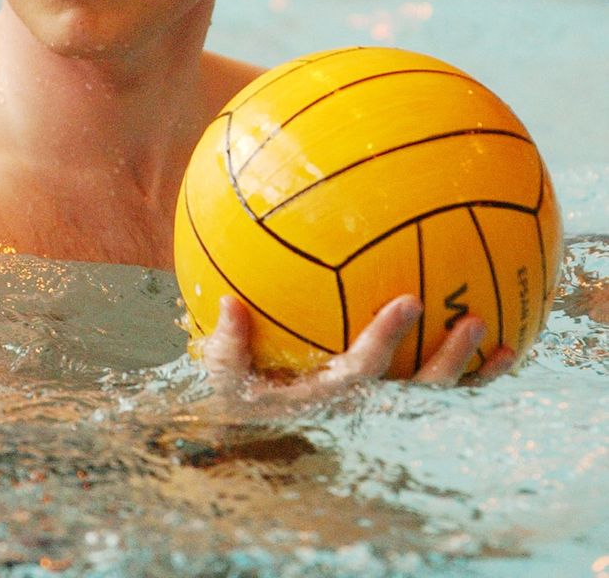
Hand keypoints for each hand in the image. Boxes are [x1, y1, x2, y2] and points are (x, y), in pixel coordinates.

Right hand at [200, 295, 514, 399]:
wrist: (264, 427)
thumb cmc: (246, 390)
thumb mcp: (226, 373)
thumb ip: (228, 344)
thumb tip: (228, 303)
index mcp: (329, 394)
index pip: (364, 368)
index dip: (388, 338)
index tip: (410, 300)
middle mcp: (367, 405)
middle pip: (419, 390)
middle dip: (450, 360)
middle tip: (473, 320)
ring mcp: (385, 404)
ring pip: (439, 396)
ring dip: (473, 373)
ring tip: (502, 342)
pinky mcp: (397, 399)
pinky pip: (442, 392)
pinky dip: (472, 375)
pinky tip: (500, 346)